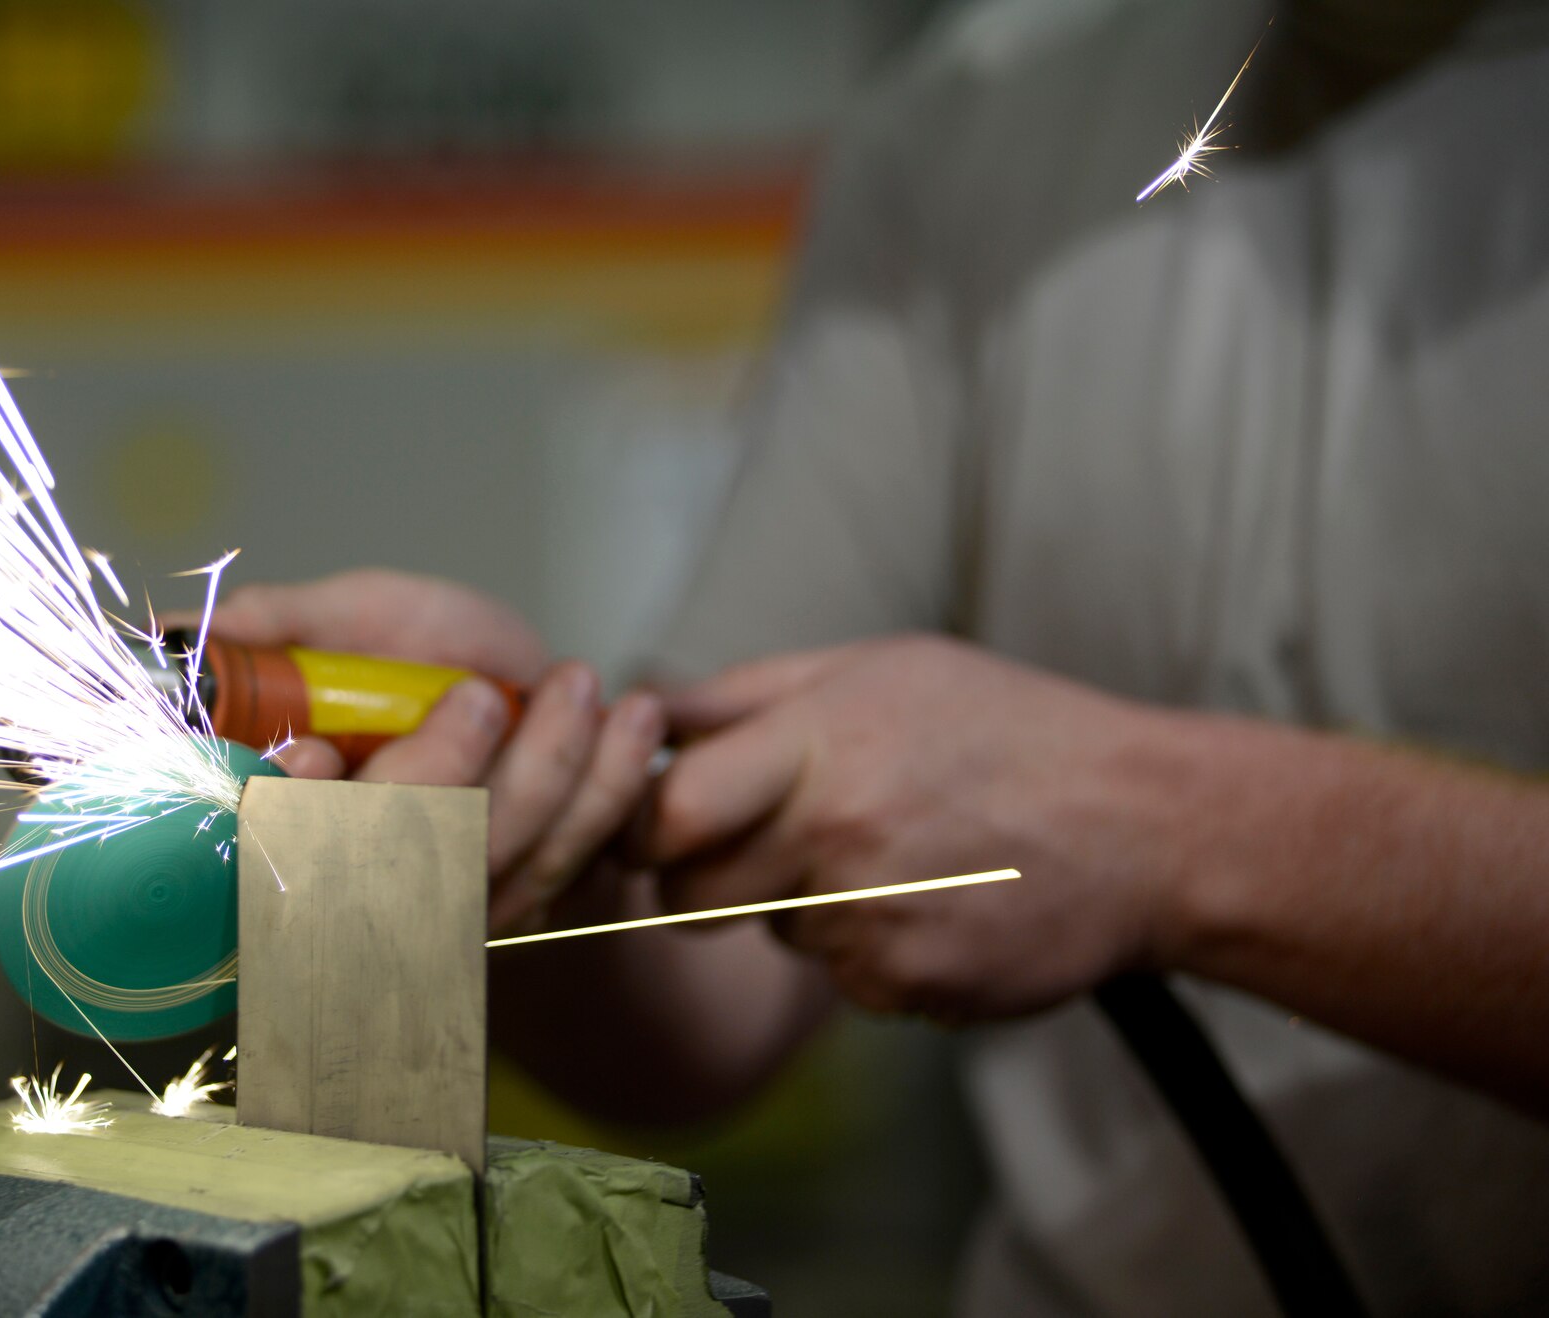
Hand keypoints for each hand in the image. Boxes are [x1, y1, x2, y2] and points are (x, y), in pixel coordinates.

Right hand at [205, 569, 665, 931]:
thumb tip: (181, 634)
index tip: (310, 754)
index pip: (278, 848)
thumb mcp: (341, 618)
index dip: (289, 820)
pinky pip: (567, 864)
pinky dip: (608, 795)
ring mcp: (447, 902)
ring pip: (496, 868)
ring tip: (591, 689)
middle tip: (484, 694)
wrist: (504, 674)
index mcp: (295, 818)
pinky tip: (633, 725)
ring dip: (557, 779)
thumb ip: (277, 625)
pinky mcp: (522, 901)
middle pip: (395, 866)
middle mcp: (366, 879)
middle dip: (451, 779)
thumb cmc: (409, 648)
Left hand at [642, 634, 1186, 1022]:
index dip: (643, 824)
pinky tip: (931, 898)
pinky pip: (838, 975)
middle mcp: (837, 837)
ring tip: (891, 852)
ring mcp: (870, 923)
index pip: (665, 812)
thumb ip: (747, 695)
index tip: (656, 820)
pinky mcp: (904, 986)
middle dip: (698, 879)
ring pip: (770, 932)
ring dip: (800, 904)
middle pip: (688, 897)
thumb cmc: (1012, 730)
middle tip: (754, 846)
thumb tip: (640, 711)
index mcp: (820, 744)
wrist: (1150, 828)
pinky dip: (865, 947)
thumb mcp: (880, 668)